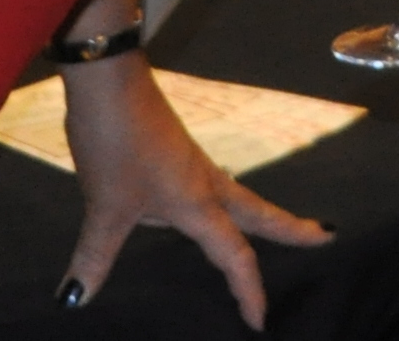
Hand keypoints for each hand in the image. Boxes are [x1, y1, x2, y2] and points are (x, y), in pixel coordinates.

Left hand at [58, 50, 326, 327]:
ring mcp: (191, 165)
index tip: (259, 321)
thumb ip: (95, 255)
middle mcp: (204, 183)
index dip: (248, 289)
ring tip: (273, 230)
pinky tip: (204, 205)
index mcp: (197, 201)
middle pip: (258, 213)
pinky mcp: (174, 153)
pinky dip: (224, 205)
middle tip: (325, 236)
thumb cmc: (117, 142)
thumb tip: (73, 299)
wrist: (110, 81)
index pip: (234, 254)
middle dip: (291, 229)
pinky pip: (211, 188)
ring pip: (237, 198)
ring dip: (259, 216)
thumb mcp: (106, 206)